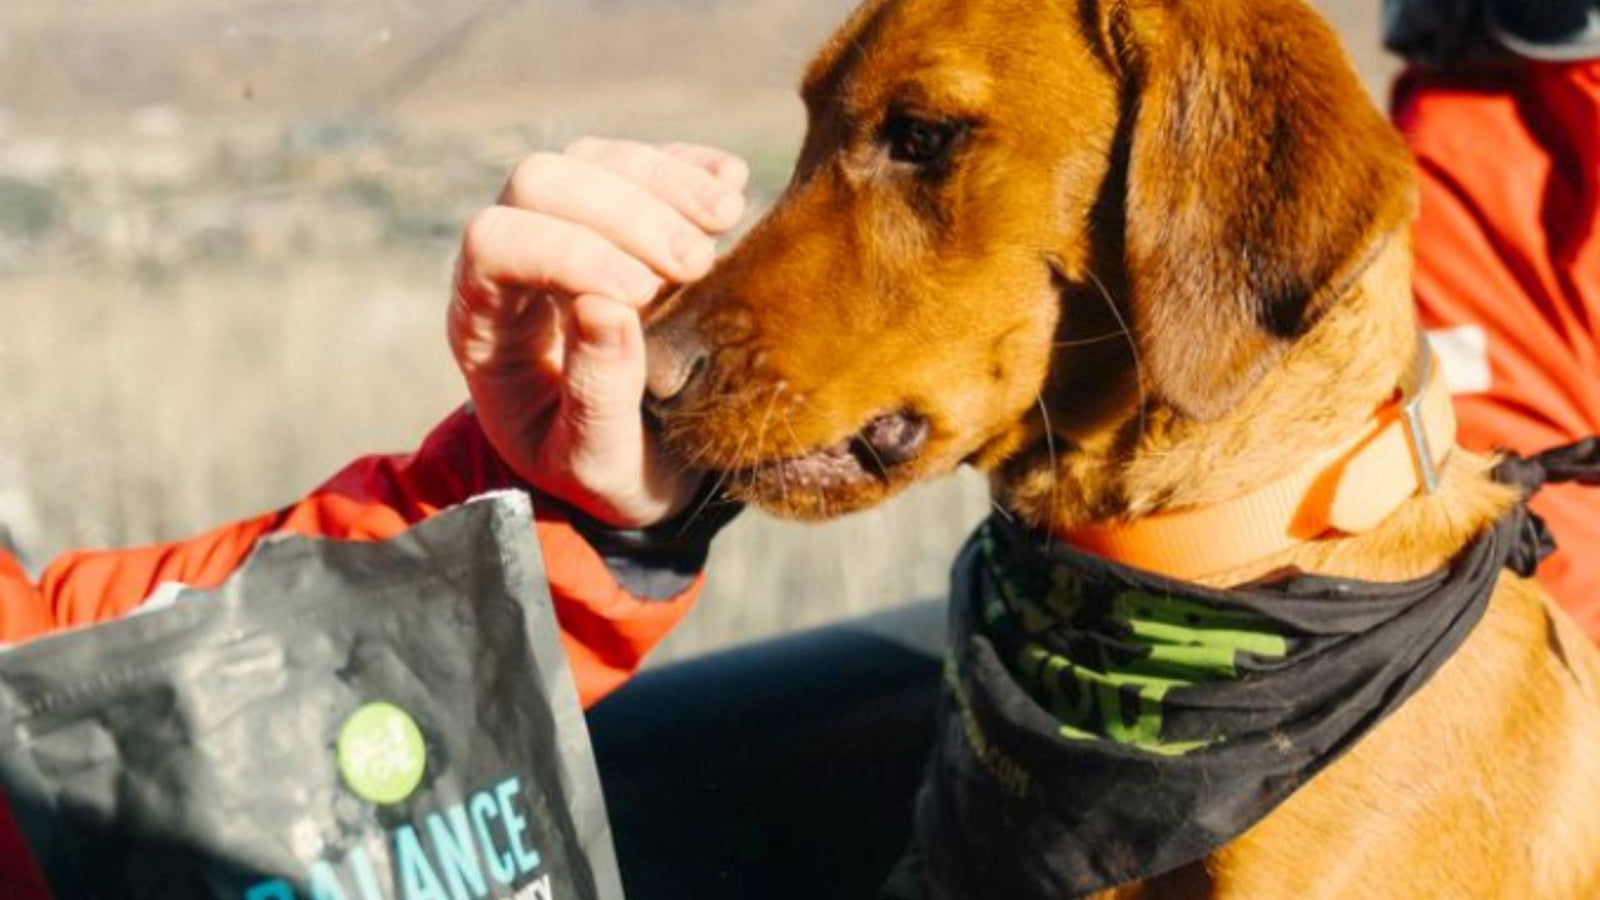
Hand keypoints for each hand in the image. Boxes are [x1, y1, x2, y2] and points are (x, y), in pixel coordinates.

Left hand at [449, 138, 748, 526]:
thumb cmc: (605, 472)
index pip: (495, 243)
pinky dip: (691, 165)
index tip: (642, 295)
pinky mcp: (623, 217)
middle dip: (622, 210)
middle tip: (697, 263)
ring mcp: (566, 228)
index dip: (567, 252)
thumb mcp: (598, 463)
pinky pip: (644, 163)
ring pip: (592, 158)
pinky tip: (733, 187)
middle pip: (539, 180)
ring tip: (727, 220)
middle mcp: (513, 263)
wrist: (642, 466)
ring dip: (664, 179)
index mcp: (485, 324)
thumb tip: (605, 308)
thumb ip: (596, 397)